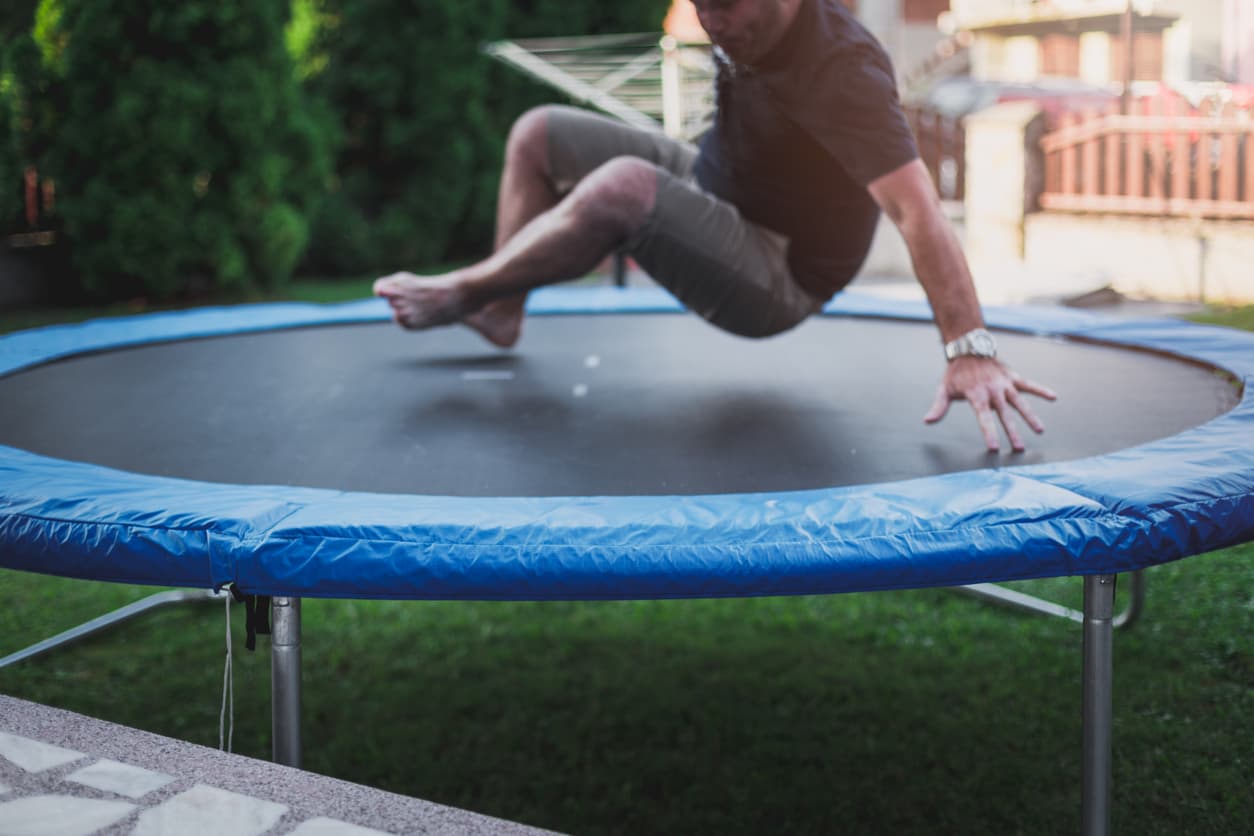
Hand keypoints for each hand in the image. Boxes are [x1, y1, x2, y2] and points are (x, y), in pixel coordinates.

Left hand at [924, 356, 1056, 451]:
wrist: (969, 349)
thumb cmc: (956, 374)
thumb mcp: (944, 389)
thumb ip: (939, 406)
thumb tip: (927, 421)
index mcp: (976, 395)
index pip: (984, 418)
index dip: (989, 432)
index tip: (995, 448)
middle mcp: (993, 390)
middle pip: (1005, 414)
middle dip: (1012, 432)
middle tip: (1019, 449)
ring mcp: (1005, 384)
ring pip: (1020, 402)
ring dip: (1030, 416)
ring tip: (1040, 431)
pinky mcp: (1013, 377)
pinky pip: (1029, 385)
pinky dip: (1041, 390)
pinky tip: (1054, 397)